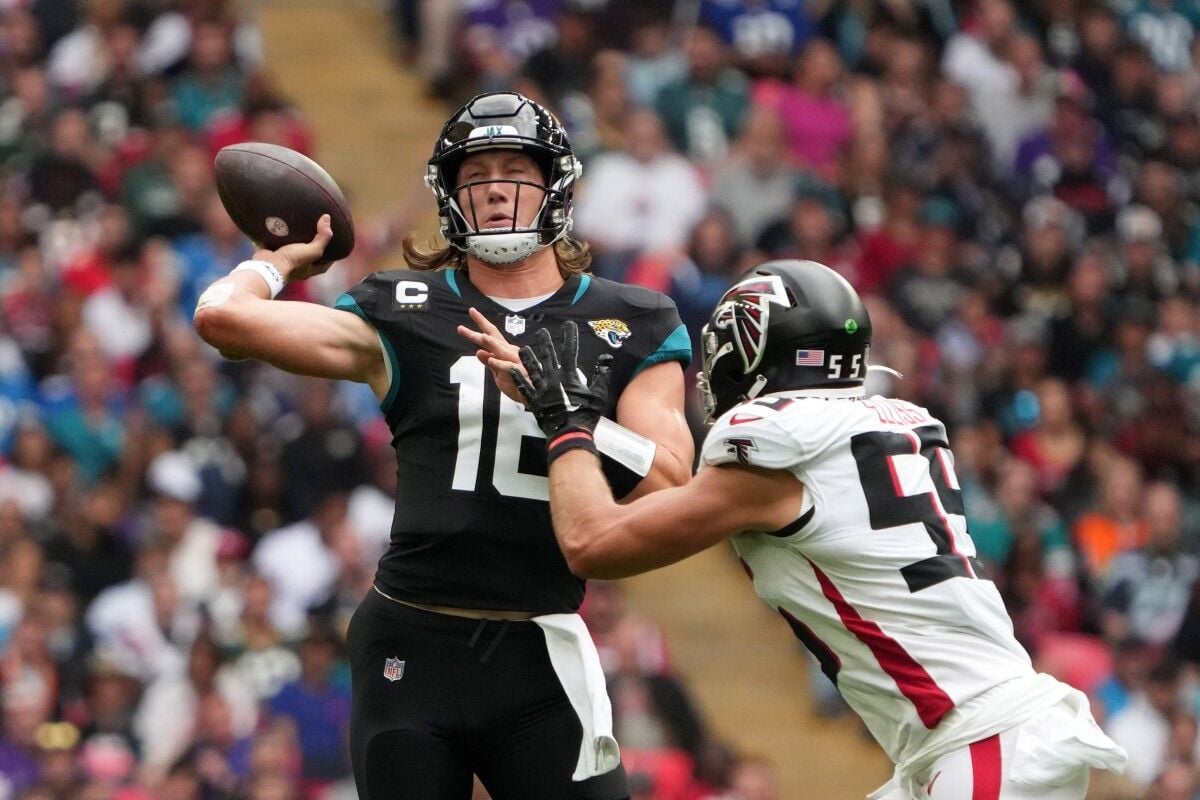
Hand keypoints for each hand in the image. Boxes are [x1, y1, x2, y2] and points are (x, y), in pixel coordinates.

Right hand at [251, 214, 334, 281]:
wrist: (267, 265)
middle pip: (309, 255)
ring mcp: (284, 261)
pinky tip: (281, 225)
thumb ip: (322, 237)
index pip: (326, 263)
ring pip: (292, 248)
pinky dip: (278, 236)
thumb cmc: (292, 261)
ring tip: (300, 225)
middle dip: (312, 245)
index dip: (332, 255)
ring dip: (295, 240)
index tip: (336, 243)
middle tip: (317, 231)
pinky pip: (276, 243)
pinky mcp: (272, 253)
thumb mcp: (312, 250)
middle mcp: (298, 267)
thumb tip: (327, 218)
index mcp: (310, 269)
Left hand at [456, 307, 529, 405]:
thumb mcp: (498, 372)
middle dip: (481, 328)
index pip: (491, 334)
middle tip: (463, 326)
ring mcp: (513, 361)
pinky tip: (490, 359)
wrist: (531, 394)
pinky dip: (499, 363)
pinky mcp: (516, 372)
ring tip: (483, 337)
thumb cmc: (515, 382)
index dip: (481, 322)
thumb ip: (489, 362)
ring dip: (492, 343)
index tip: (472, 310)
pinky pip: (506, 367)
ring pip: (501, 350)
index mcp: (504, 350)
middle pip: (493, 337)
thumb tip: (478, 352)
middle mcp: (508, 352)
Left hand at [512, 321, 612, 453]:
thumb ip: (602, 375)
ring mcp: (542, 390)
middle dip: (545, 343)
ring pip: (532, 370)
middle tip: (541, 332)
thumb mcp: (599, 394)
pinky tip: (510, 371)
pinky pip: (523, 388)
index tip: (569, 325)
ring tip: (523, 348)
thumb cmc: (586, 415)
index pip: (570, 351)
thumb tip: (606, 358)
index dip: (570, 337)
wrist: (570, 434)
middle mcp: (553, 379)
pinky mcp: (534, 401)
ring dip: (528, 358)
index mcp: (569, 377)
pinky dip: (517, 379)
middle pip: (548, 357)